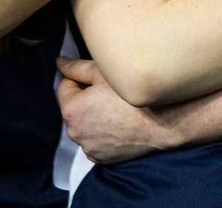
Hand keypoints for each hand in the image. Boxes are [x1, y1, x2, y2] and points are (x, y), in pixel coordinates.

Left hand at [57, 57, 174, 163]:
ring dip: (93, 116)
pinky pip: (94, 140)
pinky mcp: (100, 158)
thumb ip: (76, 67)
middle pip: (74, 107)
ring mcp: (87, 147)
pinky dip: (102, 133)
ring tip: (116, 109)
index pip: (65, 86)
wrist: (162, 123)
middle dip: (86, 99)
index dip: (81, 78)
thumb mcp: (103, 73)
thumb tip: (60, 63)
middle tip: (110, 93)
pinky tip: (119, 124)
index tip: (100, 79)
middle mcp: (74, 132)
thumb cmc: (133, 96)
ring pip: (84, 125)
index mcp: (71, 109)